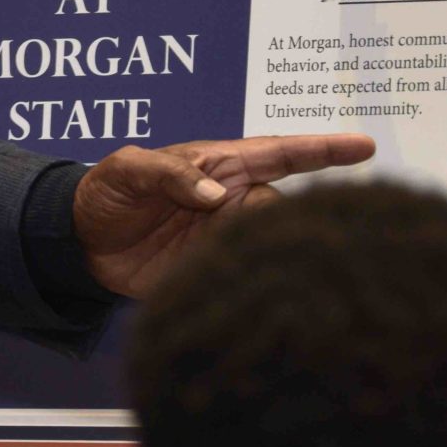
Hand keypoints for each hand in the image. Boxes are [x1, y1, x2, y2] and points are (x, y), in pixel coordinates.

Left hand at [72, 133, 373, 297]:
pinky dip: (264, 285)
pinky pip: (249, 277)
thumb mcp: (128, 169)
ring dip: (287, 256)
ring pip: (275, 245)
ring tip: (308, 269)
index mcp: (222, 166)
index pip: (282, 154)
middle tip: (330, 230)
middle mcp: (236, 201)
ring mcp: (229, 238)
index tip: (365, 145)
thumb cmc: (106, 191)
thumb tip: (216, 194)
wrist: (81, 243)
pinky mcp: (215, 271)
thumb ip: (170, 174)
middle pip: (287, 209)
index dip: (323, 149)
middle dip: (311, 219)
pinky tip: (279, 301)